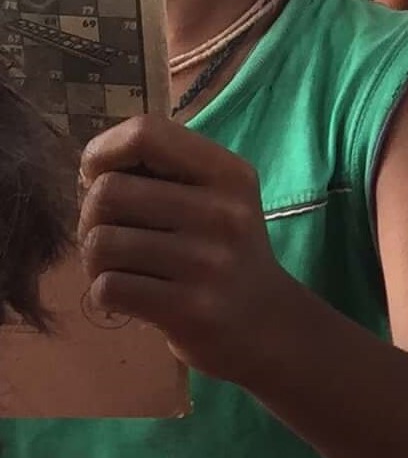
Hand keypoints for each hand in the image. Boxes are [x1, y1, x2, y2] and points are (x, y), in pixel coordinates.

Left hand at [80, 118, 290, 377]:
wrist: (266, 324)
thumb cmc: (226, 253)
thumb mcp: (216, 198)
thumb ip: (162, 172)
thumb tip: (90, 167)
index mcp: (230, 174)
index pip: (145, 133)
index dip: (102, 151)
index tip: (99, 177)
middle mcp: (223, 212)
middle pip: (107, 192)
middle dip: (91, 216)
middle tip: (114, 236)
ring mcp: (208, 262)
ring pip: (100, 243)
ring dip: (95, 261)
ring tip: (124, 268)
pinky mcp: (190, 308)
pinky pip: (108, 287)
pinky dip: (106, 294)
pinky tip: (132, 296)